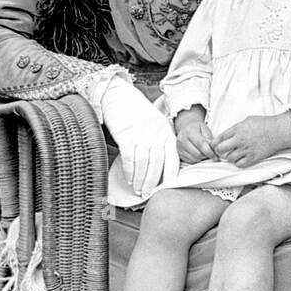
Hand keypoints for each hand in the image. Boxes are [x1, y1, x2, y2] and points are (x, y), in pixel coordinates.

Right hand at [96, 76, 179, 197]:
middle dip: (153, 182)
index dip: (170, 176)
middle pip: (158, 164)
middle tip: (149, 194)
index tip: (167, 189)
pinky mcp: (125, 134)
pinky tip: (130, 179)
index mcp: (166, 132)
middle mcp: (156, 133)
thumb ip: (161, 142)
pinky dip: (130, 171)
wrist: (118, 96)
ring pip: (144, 163)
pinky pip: (130, 157)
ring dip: (141, 180)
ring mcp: (141, 133)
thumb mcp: (155, 125)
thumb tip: (162, 167)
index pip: (173, 159)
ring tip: (138, 190)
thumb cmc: (137, 114)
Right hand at [175, 117, 216, 163]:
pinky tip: (199, 155)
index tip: (215, 156)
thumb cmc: (197, 128)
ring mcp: (179, 148)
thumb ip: (209, 138)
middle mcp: (182, 140)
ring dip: (202, 159)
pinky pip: (190, 161)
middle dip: (206, 156)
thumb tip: (212, 149)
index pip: (200, 144)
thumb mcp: (205, 128)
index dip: (209, 151)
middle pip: (197, 154)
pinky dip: (197, 160)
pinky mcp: (179, 154)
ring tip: (205, 153)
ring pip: (194, 159)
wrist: (186, 128)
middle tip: (211, 154)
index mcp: (189, 132)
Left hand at [213, 113, 290, 168]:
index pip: (219, 138)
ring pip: (229, 158)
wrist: (278, 131)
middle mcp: (240, 140)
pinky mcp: (253, 158)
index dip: (214, 142)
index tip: (214, 145)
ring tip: (233, 154)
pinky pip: (240, 164)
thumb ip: (236, 128)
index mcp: (237, 129)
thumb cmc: (264, 124)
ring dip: (229, 157)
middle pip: (221, 149)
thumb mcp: (247, 120)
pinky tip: (241, 158)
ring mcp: (246, 150)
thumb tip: (228, 134)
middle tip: (221, 150)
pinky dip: (238, 162)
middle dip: (219, 150)